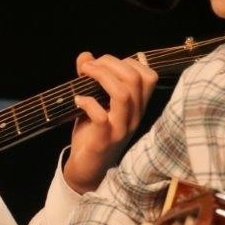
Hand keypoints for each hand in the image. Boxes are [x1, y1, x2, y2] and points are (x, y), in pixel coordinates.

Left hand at [63, 52, 156, 192]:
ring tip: (84, 74)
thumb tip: (85, 56)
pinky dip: (88, 102)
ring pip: (122, 94)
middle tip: (90, 65)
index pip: (147, 75)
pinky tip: (77, 100)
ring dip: (101, 77)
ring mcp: (122, 128)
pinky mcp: (105, 139)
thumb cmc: (92, 134)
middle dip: (110, 64)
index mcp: (137, 106)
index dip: (126, 62)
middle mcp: (135, 115)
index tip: (102, 63)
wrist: (87, 168)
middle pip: (134, 79)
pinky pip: (101, 116)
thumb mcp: (93, 103)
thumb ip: (91, 80)